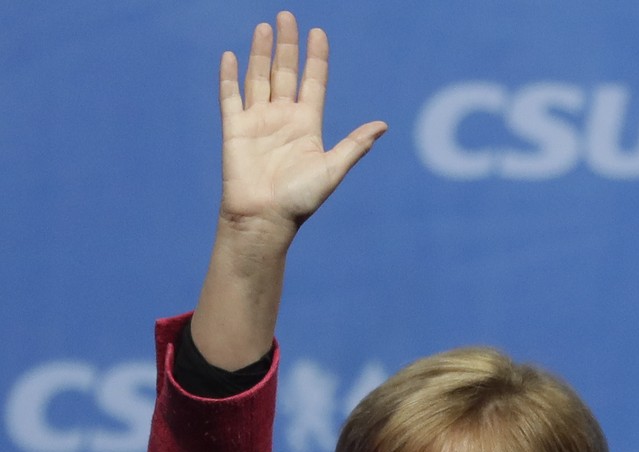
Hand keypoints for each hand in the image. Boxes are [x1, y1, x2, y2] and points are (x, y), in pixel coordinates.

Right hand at [218, 11, 386, 235]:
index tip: (319, 33)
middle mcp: (283, 118)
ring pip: (259, 77)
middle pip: (285, 72)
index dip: (316, 58)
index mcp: (308, 125)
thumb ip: (355, 145)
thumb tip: (383, 125)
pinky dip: (230, 76)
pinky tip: (231, 56)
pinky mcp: (234, 129)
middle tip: (287, 16)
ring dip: (260, 52)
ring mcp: (258, 121)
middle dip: (287, 44)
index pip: (313, 82)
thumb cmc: (301, 200)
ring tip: (264, 26)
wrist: (265, 219)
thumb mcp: (332, 170)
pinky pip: (230, 97)